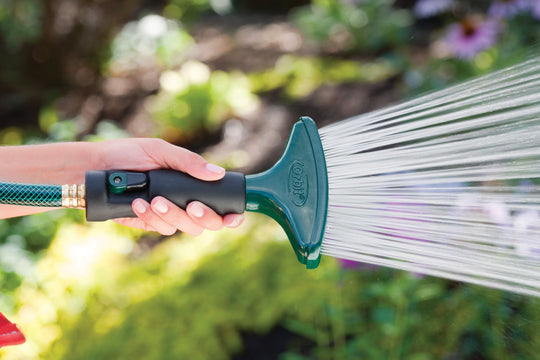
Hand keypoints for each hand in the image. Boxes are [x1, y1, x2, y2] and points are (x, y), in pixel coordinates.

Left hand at [97, 138, 243, 234]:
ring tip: (154, 199)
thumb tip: (218, 173)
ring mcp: (169, 215)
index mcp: (194, 184)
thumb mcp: (161, 151)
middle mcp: (186, 202)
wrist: (97, 168)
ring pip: (185, 228)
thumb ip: (189, 163)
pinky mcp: (150, 223)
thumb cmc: (130, 154)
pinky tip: (138, 203)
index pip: (221, 204)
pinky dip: (151, 217)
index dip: (232, 215)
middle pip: (208, 223)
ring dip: (173, 215)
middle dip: (204, 217)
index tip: (233, 217)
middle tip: (192, 205)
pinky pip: (161, 228)